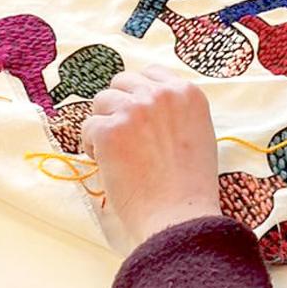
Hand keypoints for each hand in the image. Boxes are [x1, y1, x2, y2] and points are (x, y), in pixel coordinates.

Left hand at [80, 64, 222, 248]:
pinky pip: (88, 126)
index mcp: (188, 93)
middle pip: (122, 82)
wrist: (179, 215)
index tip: (137, 113)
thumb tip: (145, 102)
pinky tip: (107, 164)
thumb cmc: (191, 184)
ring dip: (104, 123)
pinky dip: (92, 145)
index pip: (151, 72)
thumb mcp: (198, 134)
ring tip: (116, 152)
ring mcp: (135, 110)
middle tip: (124, 136)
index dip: (139, 92)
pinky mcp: (110, 130)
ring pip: (102, 101)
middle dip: (118, 106)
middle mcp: (162, 94)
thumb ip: (175, 112)